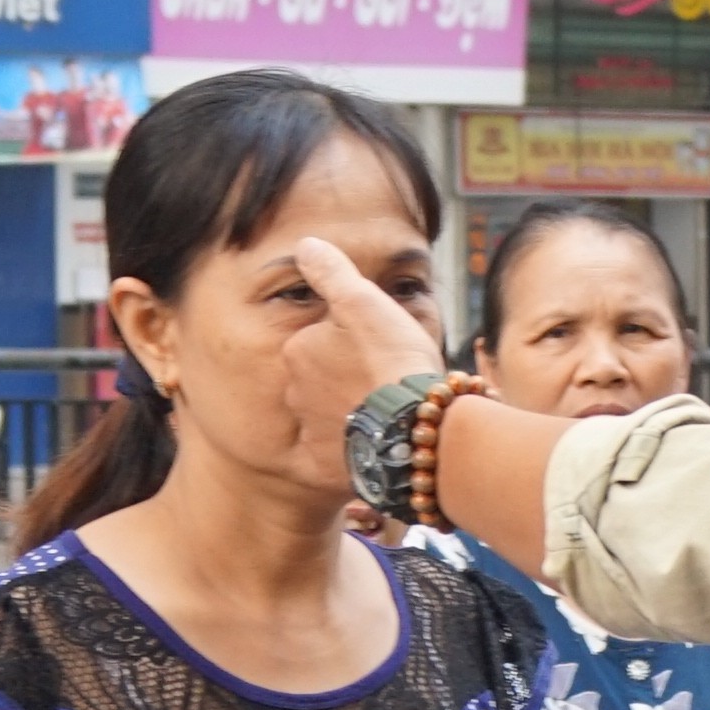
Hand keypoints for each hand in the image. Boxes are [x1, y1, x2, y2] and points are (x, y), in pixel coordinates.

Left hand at [280, 237, 449, 464]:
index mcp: (299, 349)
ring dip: (350, 410)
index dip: (353, 340)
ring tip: (387, 411)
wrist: (414, 427)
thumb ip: (332, 272)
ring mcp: (309, 429)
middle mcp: (294, 390)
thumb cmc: (393, 360)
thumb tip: (306, 246)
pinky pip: (335, 450)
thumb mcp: (365, 302)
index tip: (380, 348)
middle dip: (346, 377)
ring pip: (329, 412)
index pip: (321, 338)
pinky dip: (351, 446)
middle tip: (384, 379)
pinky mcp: (325, 464)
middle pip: (322, 377)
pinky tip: (378, 440)